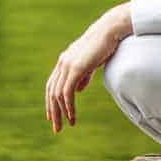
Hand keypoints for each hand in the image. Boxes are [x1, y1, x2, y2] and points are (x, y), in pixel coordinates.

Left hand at [45, 2, 132, 133]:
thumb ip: (83, 76)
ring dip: (61, 112)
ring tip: (66, 125)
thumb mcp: (91, 63)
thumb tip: (77, 90)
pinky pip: (67, 92)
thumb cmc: (104, 46)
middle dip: (53, 111)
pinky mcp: (75, 68)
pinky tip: (71, 116)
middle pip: (51, 91)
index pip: (52, 85)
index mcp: (64, 61)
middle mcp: (62, 63)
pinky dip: (68, 106)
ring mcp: (67, 65)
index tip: (53, 116)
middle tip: (56, 128)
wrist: (110, 31)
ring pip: (58, 94)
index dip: (51, 102)